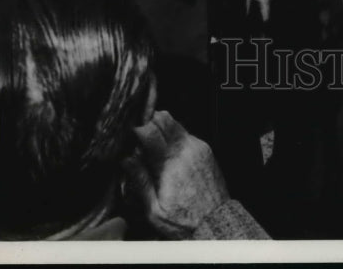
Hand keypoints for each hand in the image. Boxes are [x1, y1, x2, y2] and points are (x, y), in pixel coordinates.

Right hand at [122, 110, 228, 238]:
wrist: (215, 222)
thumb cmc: (184, 222)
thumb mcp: (155, 210)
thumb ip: (141, 182)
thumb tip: (126, 160)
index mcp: (170, 164)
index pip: (151, 131)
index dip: (137, 127)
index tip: (129, 134)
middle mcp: (186, 150)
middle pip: (165, 119)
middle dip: (149, 121)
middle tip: (139, 134)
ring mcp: (198, 147)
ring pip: (176, 123)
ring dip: (162, 127)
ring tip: (152, 143)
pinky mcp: (206, 149)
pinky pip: (186, 134)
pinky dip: (174, 137)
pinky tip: (169, 153)